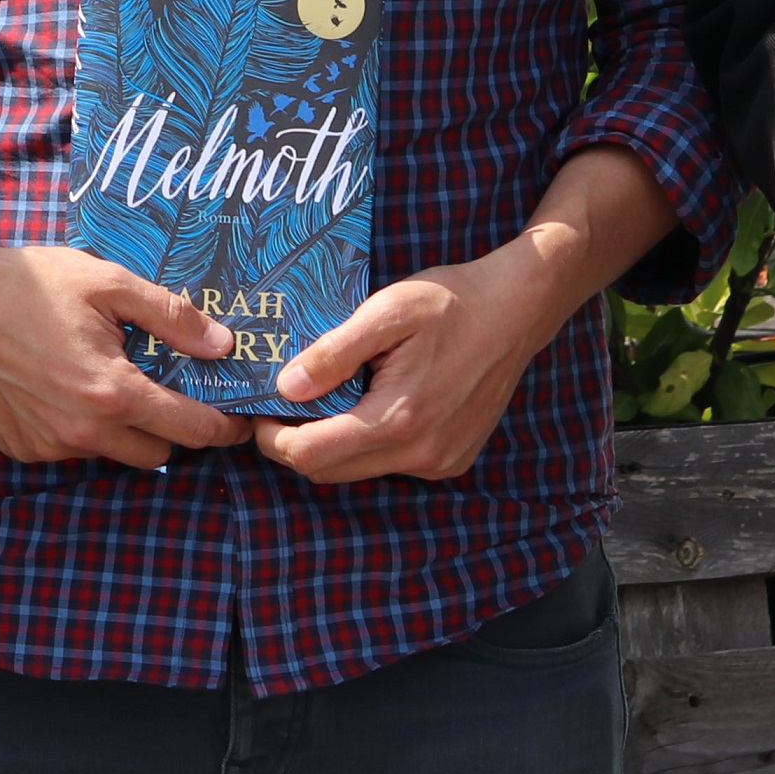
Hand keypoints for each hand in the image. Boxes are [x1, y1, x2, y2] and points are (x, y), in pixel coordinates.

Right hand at [0, 232, 253, 471]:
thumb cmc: (29, 283)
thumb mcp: (107, 282)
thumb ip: (170, 316)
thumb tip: (223, 345)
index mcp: (112, 392)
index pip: (192, 431)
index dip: (224, 428)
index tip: (240, 419)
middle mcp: (82, 432)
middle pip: (158, 452)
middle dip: (172, 426)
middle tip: (166, 386)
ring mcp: (47, 446)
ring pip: (112, 453)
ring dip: (124, 428)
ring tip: (108, 377)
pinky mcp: (20, 448)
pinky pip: (70, 450)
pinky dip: (80, 428)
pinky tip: (62, 384)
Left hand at [252, 239, 574, 485]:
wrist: (517, 308)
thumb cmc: (450, 301)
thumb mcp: (386, 312)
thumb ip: (334, 352)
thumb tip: (286, 387)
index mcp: (399, 419)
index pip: (312, 456)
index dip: (272, 438)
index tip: (258, 407)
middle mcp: (421, 454)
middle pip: (329, 471)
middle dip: (293, 444)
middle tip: (277, 403)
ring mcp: (440, 462)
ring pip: (359, 470)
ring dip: (330, 443)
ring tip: (320, 396)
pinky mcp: (452, 459)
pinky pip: (390, 464)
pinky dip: (365, 442)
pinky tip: (365, 401)